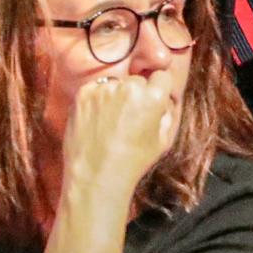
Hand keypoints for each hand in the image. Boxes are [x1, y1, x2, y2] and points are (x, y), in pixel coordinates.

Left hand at [61, 69, 178, 197]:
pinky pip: (96, 89)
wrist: (96, 175)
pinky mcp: (84, 94)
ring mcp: (104, 89)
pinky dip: (97, 100)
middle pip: (138, 80)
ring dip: (115, 97)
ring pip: (116, 85)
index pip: (162, 76)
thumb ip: (168, 112)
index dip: (158, 90)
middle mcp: (130, 87)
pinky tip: (97, 120)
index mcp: (153, 97)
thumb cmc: (133, 161)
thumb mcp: (164, 140)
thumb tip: (164, 98)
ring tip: (111, 122)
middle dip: (137, 94)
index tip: (152, 102)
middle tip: (130, 117)